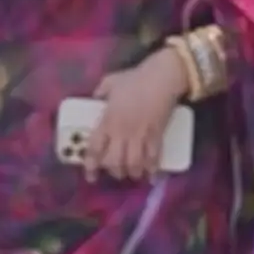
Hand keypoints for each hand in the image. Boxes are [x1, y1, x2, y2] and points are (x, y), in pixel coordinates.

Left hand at [83, 52, 186, 181]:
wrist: (162, 77)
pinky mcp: (157, 135)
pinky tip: (151, 174)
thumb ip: (100, 92)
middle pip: (114, 162)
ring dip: (132, 172)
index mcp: (108, 120)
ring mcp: (140, 135)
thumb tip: (95, 99)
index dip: (91, 165)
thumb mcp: (110, 82)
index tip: (91, 175)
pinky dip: (152, 169)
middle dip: (114, 171)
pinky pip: (154, 158)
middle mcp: (122, 131)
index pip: (95, 148)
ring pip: (134, 164)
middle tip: (115, 171)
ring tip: (133, 172)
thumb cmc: (135, 78)